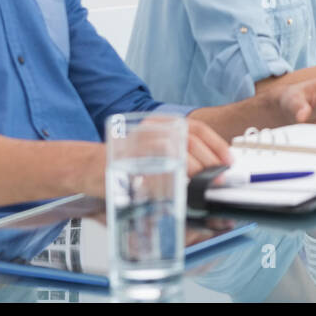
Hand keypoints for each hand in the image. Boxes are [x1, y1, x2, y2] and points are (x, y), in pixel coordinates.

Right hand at [81, 118, 230, 197]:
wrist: (87, 167)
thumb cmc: (126, 163)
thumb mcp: (155, 151)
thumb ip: (180, 155)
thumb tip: (211, 169)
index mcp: (162, 123)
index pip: (197, 128)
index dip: (216, 145)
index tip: (228, 161)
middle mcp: (152, 128)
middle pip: (190, 142)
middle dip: (208, 164)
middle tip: (216, 181)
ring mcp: (140, 142)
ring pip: (177, 154)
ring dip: (192, 173)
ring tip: (198, 188)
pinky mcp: (129, 160)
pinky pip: (156, 170)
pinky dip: (169, 182)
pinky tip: (176, 191)